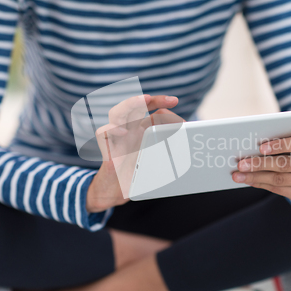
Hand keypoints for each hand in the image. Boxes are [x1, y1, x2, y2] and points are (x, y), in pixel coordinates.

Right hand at [87, 95, 183, 212]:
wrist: (117, 190)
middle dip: (148, 99)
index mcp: (139, 129)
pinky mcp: (107, 149)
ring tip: (144, 101)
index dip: (159, 102)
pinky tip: (123, 131)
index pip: (148, 109)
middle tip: (162, 99)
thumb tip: (186, 140)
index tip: (174, 101)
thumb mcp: (156, 158)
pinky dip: (112, 129)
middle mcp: (128, 130)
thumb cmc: (136, 172)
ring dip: (130, 104)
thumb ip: (168, 147)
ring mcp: (117, 138)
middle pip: (133, 106)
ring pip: (116, 113)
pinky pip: (103, 132)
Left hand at [232, 135, 290, 202]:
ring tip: (238, 175)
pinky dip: (262, 184)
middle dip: (260, 164)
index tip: (261, 147)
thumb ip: (286, 134)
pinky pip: (279, 190)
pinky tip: (249, 180)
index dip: (280, 145)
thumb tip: (255, 142)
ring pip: (280, 179)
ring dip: (256, 177)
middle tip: (240, 164)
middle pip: (286, 164)